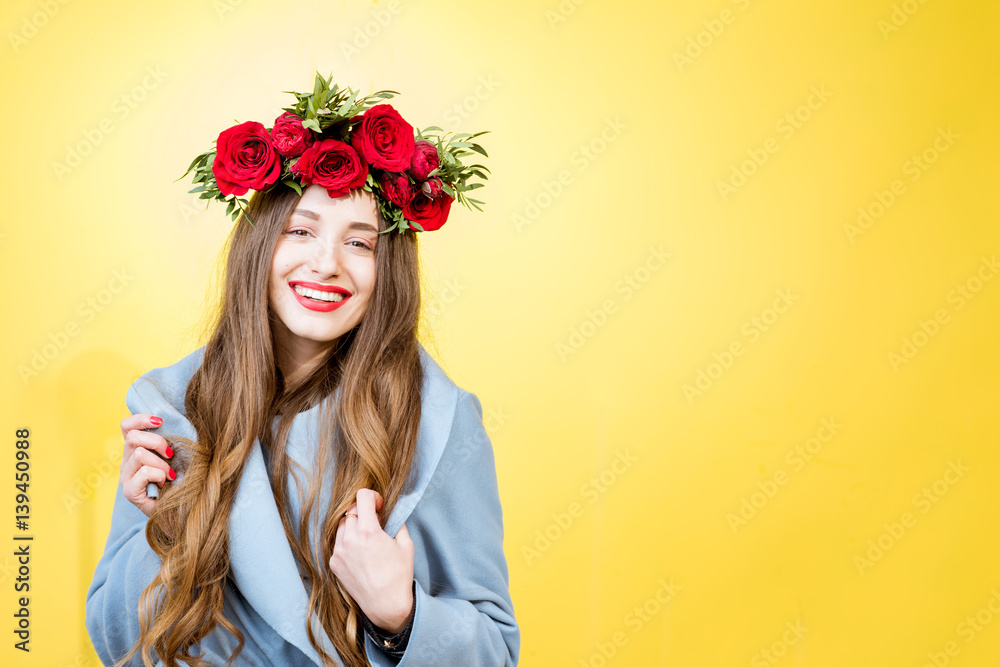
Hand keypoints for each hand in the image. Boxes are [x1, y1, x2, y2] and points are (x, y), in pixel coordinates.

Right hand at [119, 414, 174, 516]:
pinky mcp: (129, 492)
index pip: (127, 426)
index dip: (141, 419)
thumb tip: (177, 422)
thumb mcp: (177, 455)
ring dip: (161, 463)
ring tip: (170, 474)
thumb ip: (172, 440)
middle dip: (157, 442)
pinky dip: (159, 475)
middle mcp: (127, 462)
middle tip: (171, 454)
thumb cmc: (183, 480)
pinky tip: (165, 483)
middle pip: (132, 437)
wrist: (182, 511)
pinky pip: (143, 473)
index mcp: (135, 450)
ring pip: (139, 454)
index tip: (161, 421)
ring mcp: (126, 478)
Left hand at [329, 488, 414, 633]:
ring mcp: (339, 552)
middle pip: (351, 511)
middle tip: (376, 523)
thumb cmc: (399, 575)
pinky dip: (347, 541)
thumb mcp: (406, 544)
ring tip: (366, 539)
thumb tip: (389, 513)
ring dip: (353, 526)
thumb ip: (397, 522)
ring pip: (342, 526)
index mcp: (368, 531)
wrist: (386, 605)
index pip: (362, 497)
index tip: (379, 506)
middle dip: (364, 512)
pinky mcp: (334, 564)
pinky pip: (338, 543)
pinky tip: (360, 552)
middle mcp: (350, 539)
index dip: (373, 496)